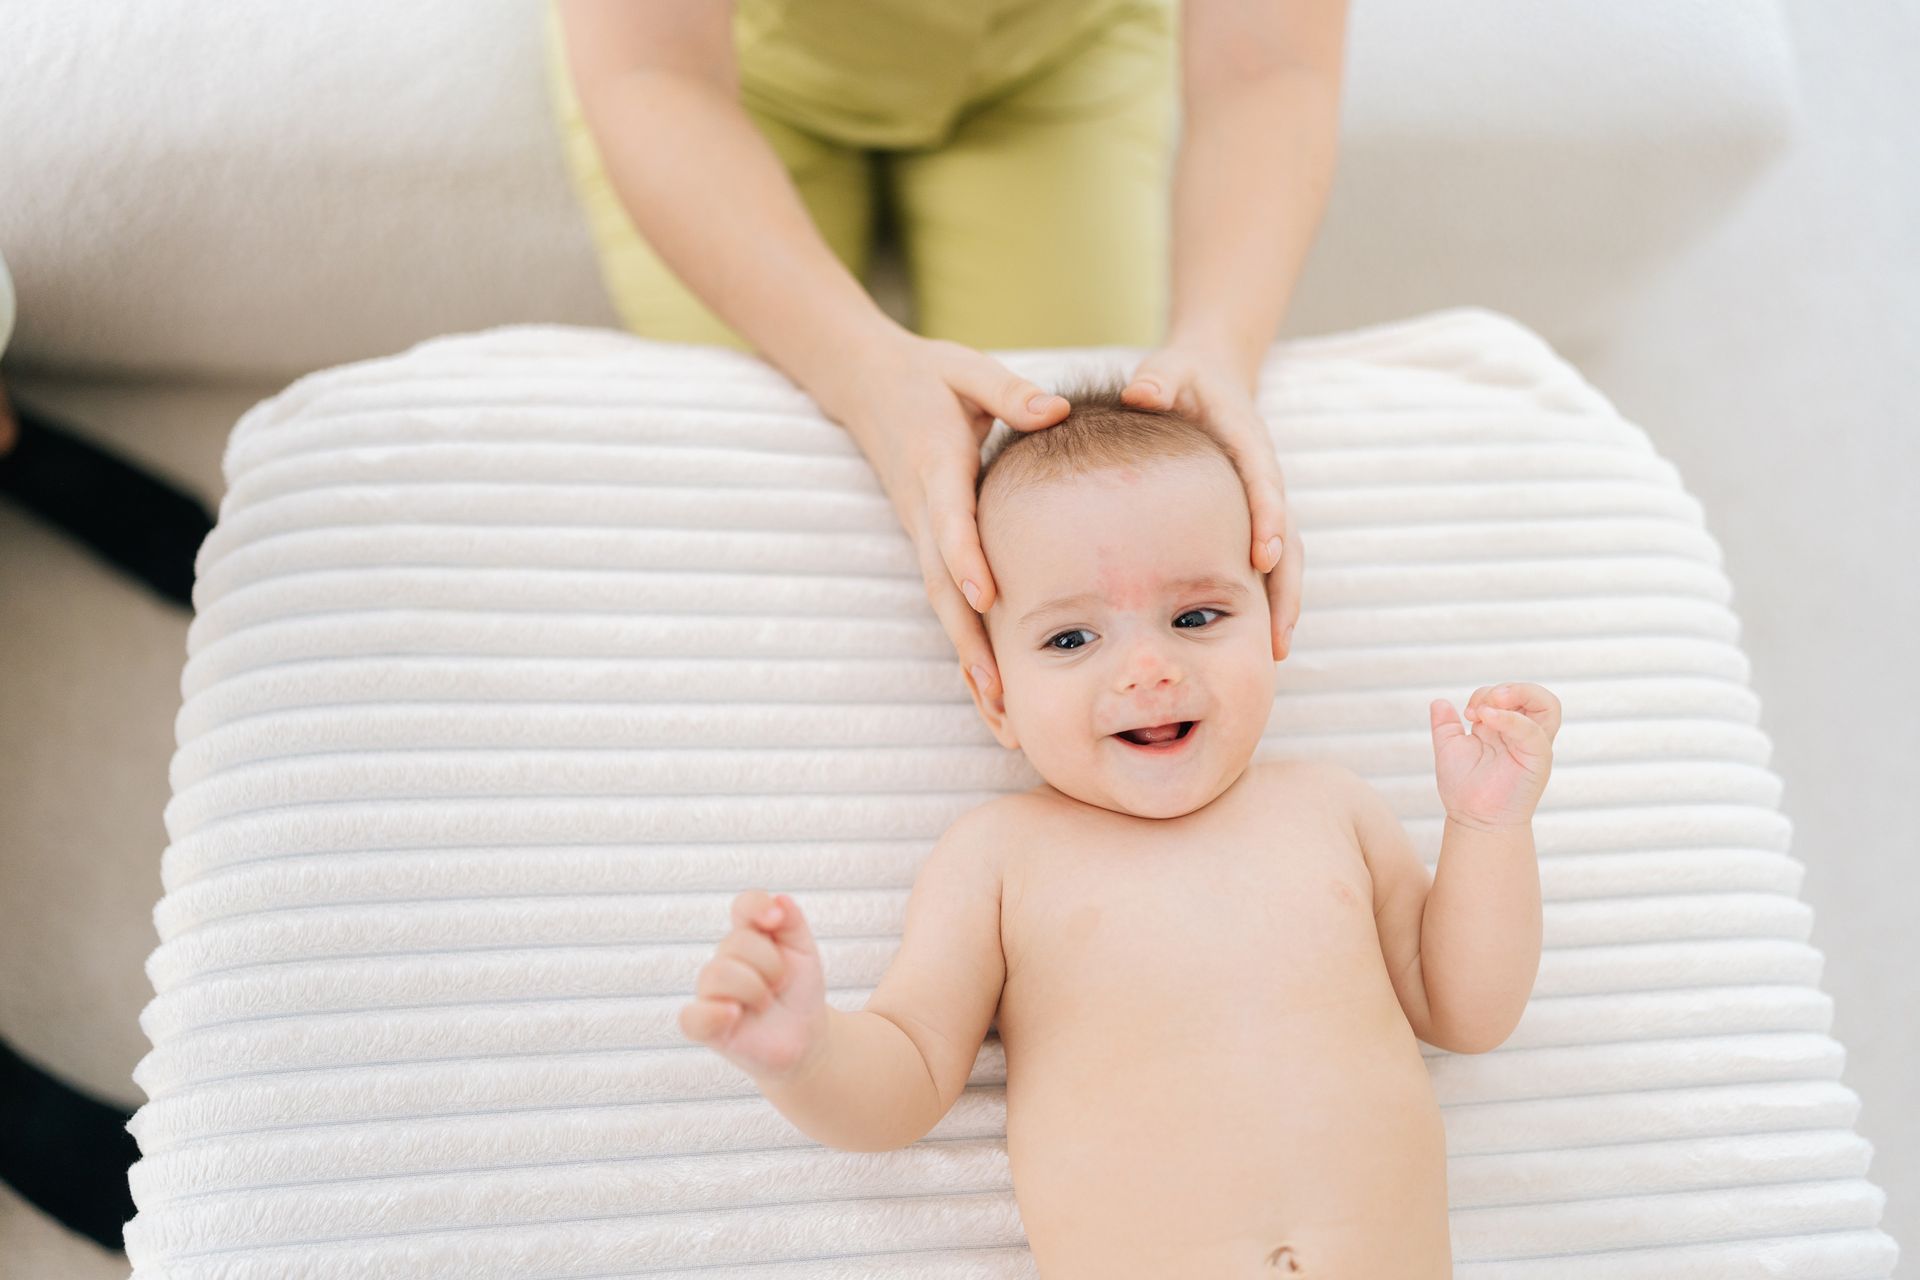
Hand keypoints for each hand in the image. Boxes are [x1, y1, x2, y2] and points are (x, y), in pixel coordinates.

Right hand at [679, 889, 830, 1083]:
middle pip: (735, 942)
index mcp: (750, 937)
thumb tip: (779, 900)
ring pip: (717, 974)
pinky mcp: (706, 1027)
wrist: (806, 1036)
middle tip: (780, 985)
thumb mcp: (804, 952)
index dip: (756, 906)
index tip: (776, 920)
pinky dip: (712, 1013)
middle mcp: (725, 960)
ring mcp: (712, 993)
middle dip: (770, 965)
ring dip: (754, 989)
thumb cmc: (799, 991)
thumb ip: (792, 922)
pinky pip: (691, 1017)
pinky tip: (734, 1014)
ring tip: (766, 1004)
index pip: (743, 906)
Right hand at [819, 332, 1070, 707]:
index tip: (985, 597)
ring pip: (942, 607)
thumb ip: (1009, 391)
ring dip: (969, 662)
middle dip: (967, 640)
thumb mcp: (968, 369)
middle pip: (941, 584)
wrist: (867, 384)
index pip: (949, 517)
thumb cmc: (930, 376)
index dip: (965, 557)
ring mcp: (922, 534)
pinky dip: (967, 650)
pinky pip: (946, 604)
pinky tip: (992, 695)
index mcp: (935, 464)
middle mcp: (923, 510)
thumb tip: (1054, 409)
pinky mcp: (928, 547)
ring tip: (1001, 717)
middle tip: (997, 691)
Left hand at [1121, 344, 1300, 660]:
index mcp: (1247, 442)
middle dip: (1286, 585)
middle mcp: (1265, 478)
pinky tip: (1257, 638)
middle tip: (1276, 632)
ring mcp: (1263, 503)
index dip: (1268, 519)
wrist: (1208, 376)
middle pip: (1288, 536)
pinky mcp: (1253, 519)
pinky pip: (1267, 563)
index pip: (1264, 482)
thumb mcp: (1169, 368)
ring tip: (1275, 651)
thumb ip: (1158, 378)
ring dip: (1284, 603)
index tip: (1265, 556)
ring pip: (1286, 559)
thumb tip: (1140, 393)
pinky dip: (1267, 599)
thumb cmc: (1182, 378)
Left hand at [1430, 682, 1561, 829]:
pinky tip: (1487, 718)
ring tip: (1491, 704)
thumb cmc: (1464, 788)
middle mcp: (1523, 734)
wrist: (1473, 818)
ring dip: (1519, 694)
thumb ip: (1444, 725)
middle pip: (1536, 696)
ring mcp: (1533, 745)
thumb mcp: (1449, 748)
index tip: (1467, 714)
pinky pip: (1533, 731)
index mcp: (1506, 728)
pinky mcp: (1538, 758)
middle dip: (1509, 688)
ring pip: (1548, 705)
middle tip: (1483, 705)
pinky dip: (1510, 718)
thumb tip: (1439, 702)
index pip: (1509, 695)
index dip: (1485, 695)